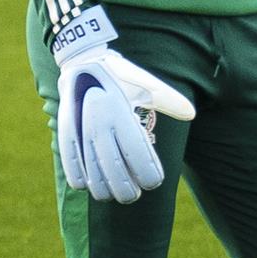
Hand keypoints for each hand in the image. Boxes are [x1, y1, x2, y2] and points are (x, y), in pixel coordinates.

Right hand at [52, 6, 195, 202]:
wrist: (82, 62)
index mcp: (122, 113)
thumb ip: (169, 100)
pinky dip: (79, 178)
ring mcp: (80, 130)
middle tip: (134, 195)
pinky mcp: (65, 132)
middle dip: (126, 189)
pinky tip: (88, 185)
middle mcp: (100, 124)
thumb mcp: (147, 84)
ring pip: (91, 172)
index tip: (154, 183)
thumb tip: (191, 113)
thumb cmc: (121, 76)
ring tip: (114, 195)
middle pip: (114, 170)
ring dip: (103, 189)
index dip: (147, 173)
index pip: (137, 154)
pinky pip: (70, 163)